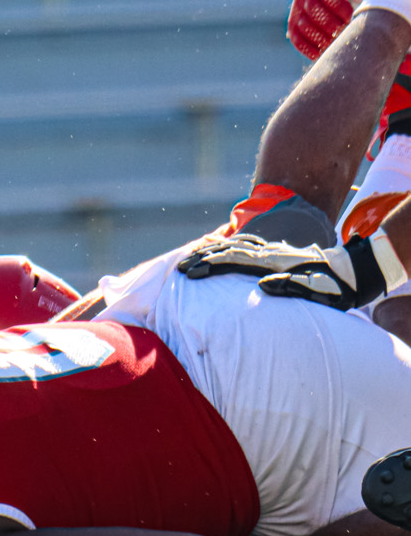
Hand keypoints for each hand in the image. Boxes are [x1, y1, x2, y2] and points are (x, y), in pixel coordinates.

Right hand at [177, 230, 398, 310]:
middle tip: (181, 265)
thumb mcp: (316, 290)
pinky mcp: (279, 254)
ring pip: (238, 245)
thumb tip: (264, 285)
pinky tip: (224, 251)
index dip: (211, 265)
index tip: (189, 271)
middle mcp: (272, 253)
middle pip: (231, 249)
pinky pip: (248, 247)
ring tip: (194, 257)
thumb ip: (291, 287)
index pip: (235, 260)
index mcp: (274, 263)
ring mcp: (275, 251)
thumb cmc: (334, 287)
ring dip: (214, 250)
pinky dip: (231, 248)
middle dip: (204, 257)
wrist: (354, 271)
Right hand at [288, 0, 358, 60]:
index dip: (341, 8)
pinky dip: (308, 49)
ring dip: (321, 38)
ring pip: (307, 28)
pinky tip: (320, 54)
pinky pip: (298, 40)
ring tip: (334, 44)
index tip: (351, 18)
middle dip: (332, 25)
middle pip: (317, 13)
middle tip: (343, 32)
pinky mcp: (291, 26)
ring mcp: (295, 11)